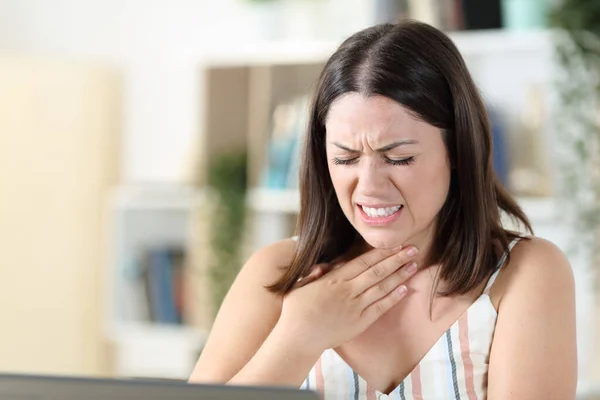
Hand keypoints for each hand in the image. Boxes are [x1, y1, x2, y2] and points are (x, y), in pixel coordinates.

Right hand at [278, 246, 417, 352]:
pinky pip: (380, 307)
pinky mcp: (360, 322)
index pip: (362, 261)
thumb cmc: (296, 311)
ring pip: (382, 287)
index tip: (394, 244)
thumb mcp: (299, 285)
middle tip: (413, 249)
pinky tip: (405, 288)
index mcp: (334, 279)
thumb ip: (313, 273)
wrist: (298, 338)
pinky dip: (393, 297)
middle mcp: (348, 290)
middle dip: (396, 259)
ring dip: (400, 275)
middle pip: (377, 271)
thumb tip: (323, 266)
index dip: (380, 252)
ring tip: (413, 265)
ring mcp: (355, 306)